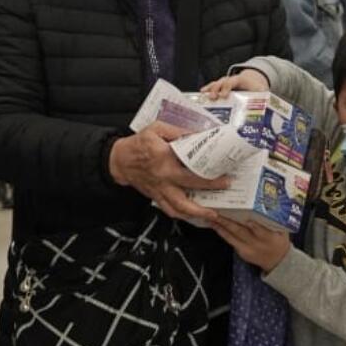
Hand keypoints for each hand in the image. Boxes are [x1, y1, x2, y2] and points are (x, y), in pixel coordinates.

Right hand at [108, 122, 228, 221]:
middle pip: (190, 185)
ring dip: (197, 212)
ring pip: (180, 206)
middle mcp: (163, 176)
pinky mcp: (156, 197)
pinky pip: (170, 210)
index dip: (206, 166)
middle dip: (210, 187)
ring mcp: (160, 190)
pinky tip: (194, 216)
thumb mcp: (156, 129)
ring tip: (212, 213)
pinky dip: (183, 216)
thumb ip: (177, 131)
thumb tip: (197, 134)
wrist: (119, 161)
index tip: (220, 165)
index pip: (189, 163)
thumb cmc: (138, 144)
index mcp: (164, 157)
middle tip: (225, 185)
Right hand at [200, 69, 269, 100]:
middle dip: (216, 89)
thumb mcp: (262, 91)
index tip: (223, 96)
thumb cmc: (257, 88)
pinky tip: (202, 94)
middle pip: (221, 82)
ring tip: (204, 95)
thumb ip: (263, 97)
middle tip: (213, 97)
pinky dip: (208, 89)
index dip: (227, 88)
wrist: (254, 81)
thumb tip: (265, 108)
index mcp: (241, 80)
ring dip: (210, 89)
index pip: (232, 81)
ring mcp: (225, 83)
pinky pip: (214, 87)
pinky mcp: (222, 87)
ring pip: (216, 83)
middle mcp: (231, 80)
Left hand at [209, 216, 290, 272]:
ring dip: (220, 225)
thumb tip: (269, 199)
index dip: (253, 225)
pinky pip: (230, 241)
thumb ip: (275, 218)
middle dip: (228, 221)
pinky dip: (221, 232)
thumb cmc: (280, 241)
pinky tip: (214, 224)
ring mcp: (247, 249)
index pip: (261, 231)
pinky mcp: (241, 252)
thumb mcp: (283, 230)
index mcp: (270, 238)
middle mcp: (257, 244)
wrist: (277, 261)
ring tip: (211, 216)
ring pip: (232, 236)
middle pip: (241, 232)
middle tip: (217, 212)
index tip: (246, 218)